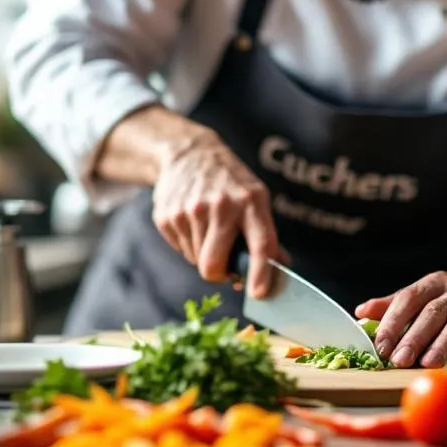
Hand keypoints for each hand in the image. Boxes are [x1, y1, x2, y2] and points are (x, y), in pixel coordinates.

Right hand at [152, 132, 280, 297]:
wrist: (190, 153)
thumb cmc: (231, 183)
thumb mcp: (255, 198)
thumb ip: (265, 235)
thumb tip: (278, 271)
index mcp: (251, 202)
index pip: (260, 244)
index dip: (260, 272)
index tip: (259, 293)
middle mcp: (221, 205)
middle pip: (214, 264)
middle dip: (218, 274)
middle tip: (222, 266)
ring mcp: (191, 210)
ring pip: (196, 260)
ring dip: (204, 254)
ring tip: (208, 228)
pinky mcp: (167, 215)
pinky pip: (180, 249)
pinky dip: (188, 243)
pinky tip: (192, 221)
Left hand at [355, 273, 446, 368]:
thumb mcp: (430, 296)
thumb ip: (397, 305)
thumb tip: (361, 312)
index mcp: (435, 284)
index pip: (409, 298)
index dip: (393, 321)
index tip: (379, 345)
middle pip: (433, 312)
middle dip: (414, 337)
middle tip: (399, 361)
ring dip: (444, 342)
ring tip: (429, 363)